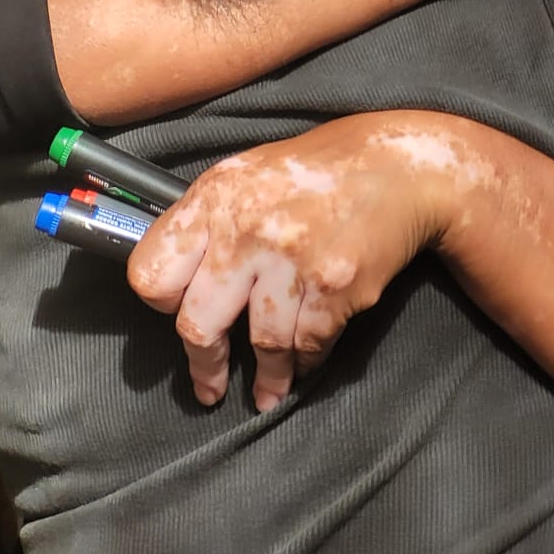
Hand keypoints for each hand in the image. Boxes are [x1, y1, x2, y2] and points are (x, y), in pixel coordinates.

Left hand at [128, 112, 463, 411]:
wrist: (401, 165)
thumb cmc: (322, 167)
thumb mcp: (251, 173)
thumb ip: (212, 219)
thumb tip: (178, 275)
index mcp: (217, 196)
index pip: (152, 272)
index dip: (163, 301)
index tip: (177, 312)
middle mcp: (247, 228)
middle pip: (198, 325)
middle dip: (203, 365)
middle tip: (208, 384)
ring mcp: (292, 259)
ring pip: (260, 344)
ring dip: (266, 376)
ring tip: (267, 389)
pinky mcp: (334, 285)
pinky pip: (308, 345)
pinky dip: (305, 361)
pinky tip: (305, 363)